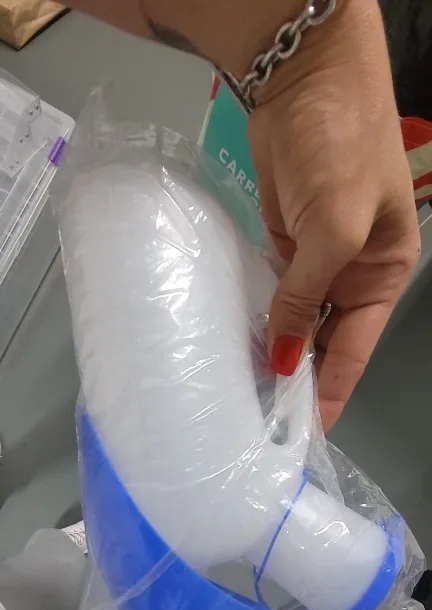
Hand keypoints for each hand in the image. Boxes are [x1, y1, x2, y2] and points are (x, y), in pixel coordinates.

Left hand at [249, 0, 419, 430]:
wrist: (303, 76)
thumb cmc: (340, 147)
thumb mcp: (334, 227)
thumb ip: (308, 296)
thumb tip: (284, 355)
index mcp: (383, 274)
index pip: (356, 349)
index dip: (331, 390)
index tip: (306, 433)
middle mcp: (352, 274)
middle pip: (326, 340)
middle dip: (299, 377)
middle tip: (263, 421)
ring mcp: (315, 258)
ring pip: (296, 318)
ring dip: (274, 350)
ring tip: (245, 393)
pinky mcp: (282, 241)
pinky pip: (271, 291)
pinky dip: (257, 316)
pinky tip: (237, 345)